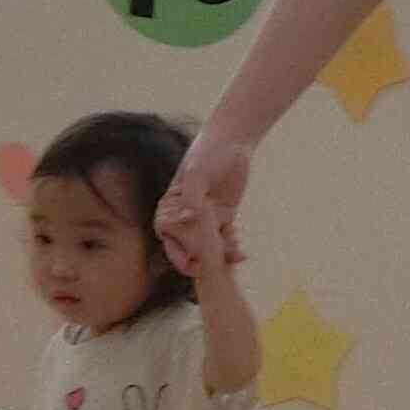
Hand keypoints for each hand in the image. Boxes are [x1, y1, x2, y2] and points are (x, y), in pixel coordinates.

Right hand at [157, 133, 247, 281]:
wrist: (233, 142)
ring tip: (231, 257)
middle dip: (200, 259)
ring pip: (208, 246)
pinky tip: (240, 253)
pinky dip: (231, 248)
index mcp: (170, 207)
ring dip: (218, 256)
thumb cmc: (208, 153)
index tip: (191, 260)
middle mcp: (184, 216)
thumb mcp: (197, 174)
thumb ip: (192, 197)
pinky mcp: (223, 217)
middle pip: (188, 246)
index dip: (178, 251)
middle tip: (212, 267)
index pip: (168, 236)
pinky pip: (225, 239)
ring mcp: (204, 218)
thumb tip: (189, 218)